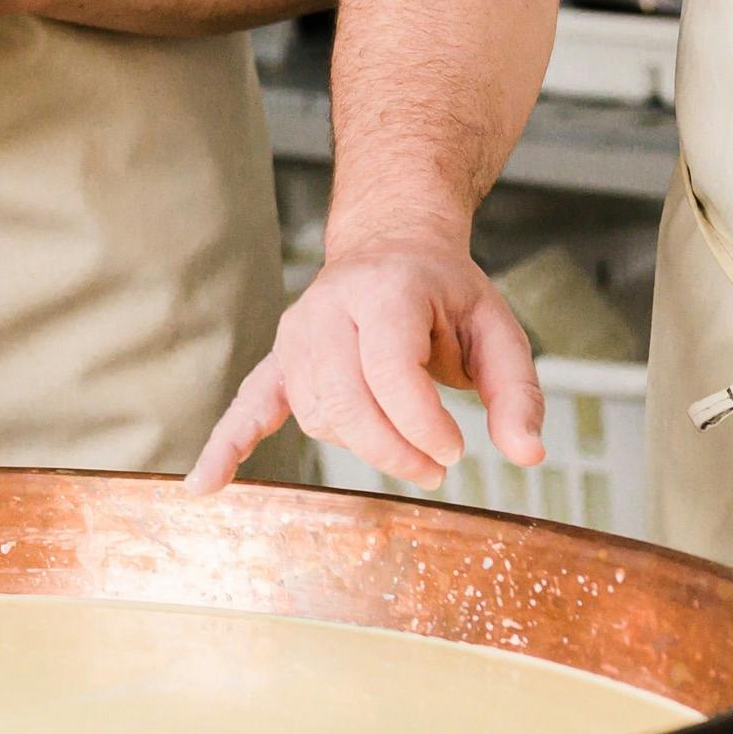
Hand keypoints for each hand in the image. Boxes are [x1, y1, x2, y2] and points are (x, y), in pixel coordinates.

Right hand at [184, 235, 543, 491]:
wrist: (390, 246)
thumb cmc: (446, 294)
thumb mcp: (499, 328)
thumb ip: (518, 392)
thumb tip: (528, 456)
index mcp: (384, 291)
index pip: (389, 369)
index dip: (423, 422)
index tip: (457, 450)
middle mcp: (327, 309)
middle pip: (346, 400)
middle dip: (394, 448)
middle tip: (437, 469)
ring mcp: (296, 335)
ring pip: (318, 414)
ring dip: (362, 444)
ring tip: (405, 445)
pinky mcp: (281, 360)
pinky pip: (249, 405)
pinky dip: (227, 445)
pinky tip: (204, 487)